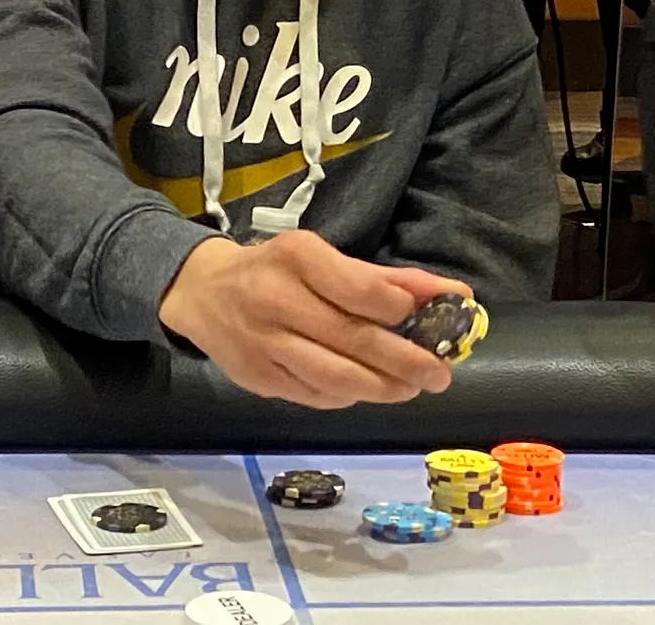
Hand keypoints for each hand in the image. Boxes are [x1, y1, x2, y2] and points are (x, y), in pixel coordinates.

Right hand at [158, 231, 471, 409]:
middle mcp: (276, 300)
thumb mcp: (322, 258)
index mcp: (297, 258)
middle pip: (352, 339)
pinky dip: (349, 397)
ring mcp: (264, 345)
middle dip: (406, 361)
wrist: (201, 292)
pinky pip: (315, 395)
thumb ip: (384, 278)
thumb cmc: (275, 269)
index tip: (432, 320)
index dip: (400, 309)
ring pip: (335, 378)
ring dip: (382, 388)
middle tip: (440, 375)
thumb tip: (452, 294)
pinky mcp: (258, 380)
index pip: (358, 288)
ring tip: (410, 388)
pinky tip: (368, 390)